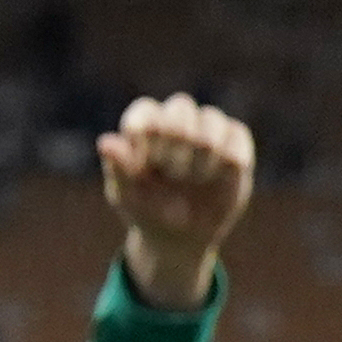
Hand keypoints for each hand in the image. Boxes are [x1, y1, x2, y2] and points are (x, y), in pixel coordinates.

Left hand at [102, 95, 257, 313]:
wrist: (182, 235)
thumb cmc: (146, 210)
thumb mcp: (126, 196)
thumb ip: (117, 168)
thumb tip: (105, 141)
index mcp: (142, 128)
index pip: (145, 110)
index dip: (146, 134)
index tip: (145, 165)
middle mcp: (175, 122)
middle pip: (180, 106)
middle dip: (176, 139)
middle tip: (171, 173)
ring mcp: (207, 128)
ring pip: (211, 117)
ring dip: (203, 152)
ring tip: (193, 179)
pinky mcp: (235, 141)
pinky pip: (236, 134)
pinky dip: (227, 159)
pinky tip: (215, 178)